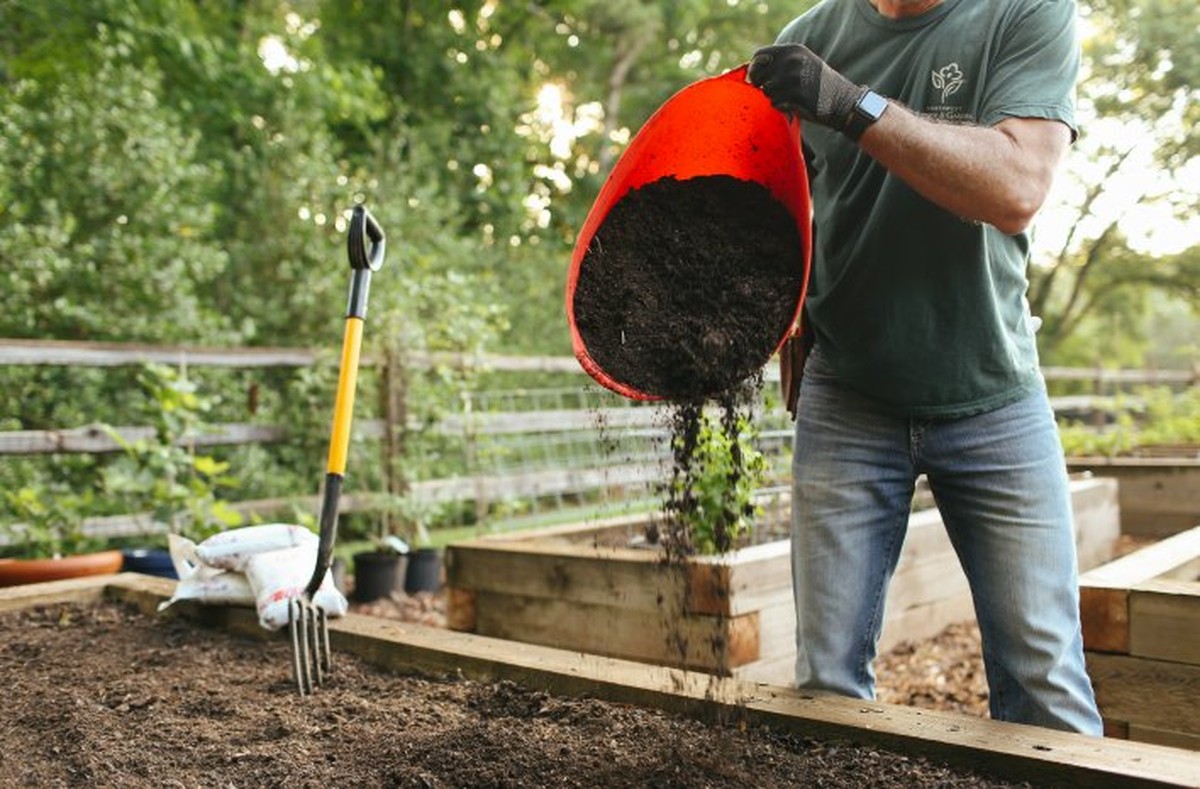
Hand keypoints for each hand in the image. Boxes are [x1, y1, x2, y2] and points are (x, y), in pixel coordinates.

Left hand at [747, 44, 865, 133]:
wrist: (843, 102)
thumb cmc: (817, 87)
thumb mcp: (801, 66)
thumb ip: (780, 65)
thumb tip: (751, 73)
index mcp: (793, 50)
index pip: (759, 56)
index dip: (754, 70)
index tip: (757, 81)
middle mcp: (793, 59)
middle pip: (759, 75)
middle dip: (763, 87)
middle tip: (777, 94)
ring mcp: (795, 76)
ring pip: (766, 91)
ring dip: (773, 98)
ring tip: (789, 99)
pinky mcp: (797, 94)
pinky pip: (775, 102)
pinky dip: (780, 107)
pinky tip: (793, 106)